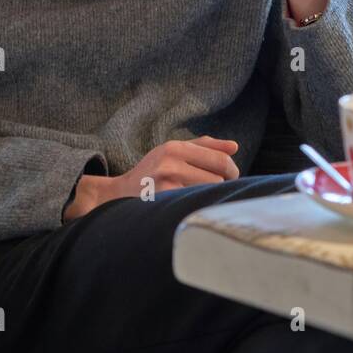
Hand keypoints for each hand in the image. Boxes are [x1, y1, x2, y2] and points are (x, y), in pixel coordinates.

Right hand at [62, 136, 239, 220]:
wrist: (118, 196)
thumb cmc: (152, 173)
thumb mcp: (173, 152)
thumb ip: (204, 146)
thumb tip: (234, 147)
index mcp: (174, 147)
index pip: (220, 159)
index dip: (232, 170)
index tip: (231, 177)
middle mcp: (170, 162)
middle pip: (218, 177)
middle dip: (223, 185)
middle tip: (218, 189)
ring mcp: (167, 183)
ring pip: (209, 192)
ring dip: (210, 196)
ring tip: (199, 197)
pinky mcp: (165, 202)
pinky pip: (196, 204)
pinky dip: (199, 206)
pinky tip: (190, 206)